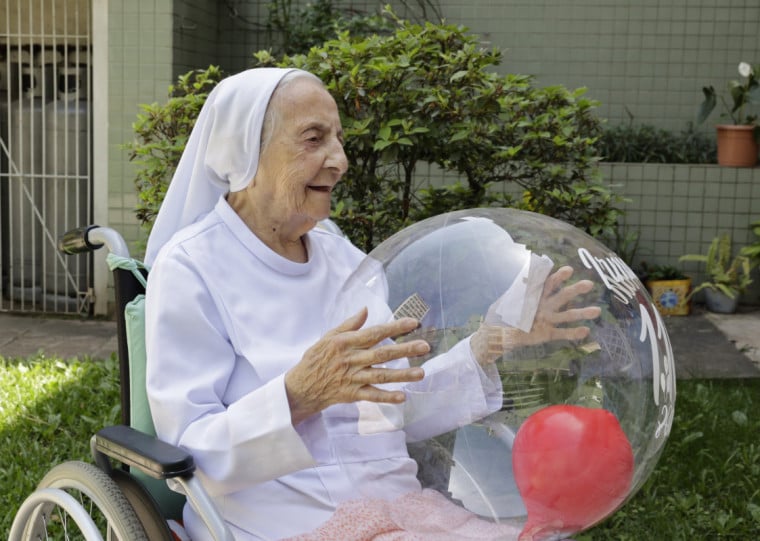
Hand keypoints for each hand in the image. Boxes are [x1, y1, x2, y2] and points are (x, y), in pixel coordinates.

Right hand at [284, 307, 428, 424]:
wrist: (301, 387)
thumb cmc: (315, 359)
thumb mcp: (328, 337)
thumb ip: (349, 324)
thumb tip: (365, 309)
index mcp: (346, 343)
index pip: (375, 333)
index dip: (395, 327)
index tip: (414, 323)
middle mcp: (351, 359)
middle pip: (382, 354)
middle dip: (405, 350)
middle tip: (425, 346)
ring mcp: (352, 378)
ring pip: (381, 375)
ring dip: (402, 375)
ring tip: (421, 373)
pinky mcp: (352, 394)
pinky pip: (371, 395)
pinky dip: (386, 397)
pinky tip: (402, 397)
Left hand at [471, 266, 600, 362]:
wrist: (498, 334)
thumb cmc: (501, 314)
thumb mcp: (506, 301)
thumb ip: (517, 291)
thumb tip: (525, 276)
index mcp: (535, 295)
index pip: (548, 284)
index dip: (558, 277)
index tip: (568, 270)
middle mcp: (545, 306)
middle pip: (562, 296)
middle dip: (575, 290)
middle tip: (589, 284)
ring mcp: (548, 320)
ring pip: (567, 315)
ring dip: (582, 313)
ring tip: (597, 311)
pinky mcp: (547, 334)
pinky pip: (562, 333)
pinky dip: (573, 333)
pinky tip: (586, 331)